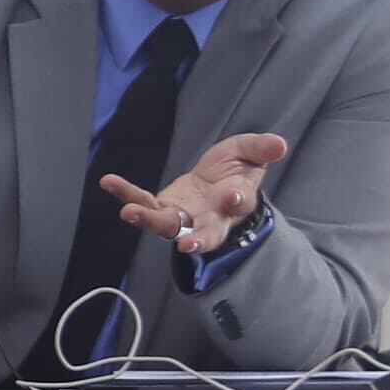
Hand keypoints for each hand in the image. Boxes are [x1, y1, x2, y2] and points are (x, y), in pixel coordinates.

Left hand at [102, 132, 291, 259]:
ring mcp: (185, 217)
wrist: (217, 181)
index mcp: (236, 202)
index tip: (232, 197)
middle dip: (197, 240)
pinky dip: (127, 194)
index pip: (238, 204)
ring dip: (149, 221)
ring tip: (130, 212)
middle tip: (187, 245)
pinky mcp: (164, 209)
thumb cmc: (236, 170)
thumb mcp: (250, 153)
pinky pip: (143, 204)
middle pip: (204, 234)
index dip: (235, 201)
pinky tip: (109, 181)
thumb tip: (280, 144)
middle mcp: (211, 218)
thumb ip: (261, 149)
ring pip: (169, 227)